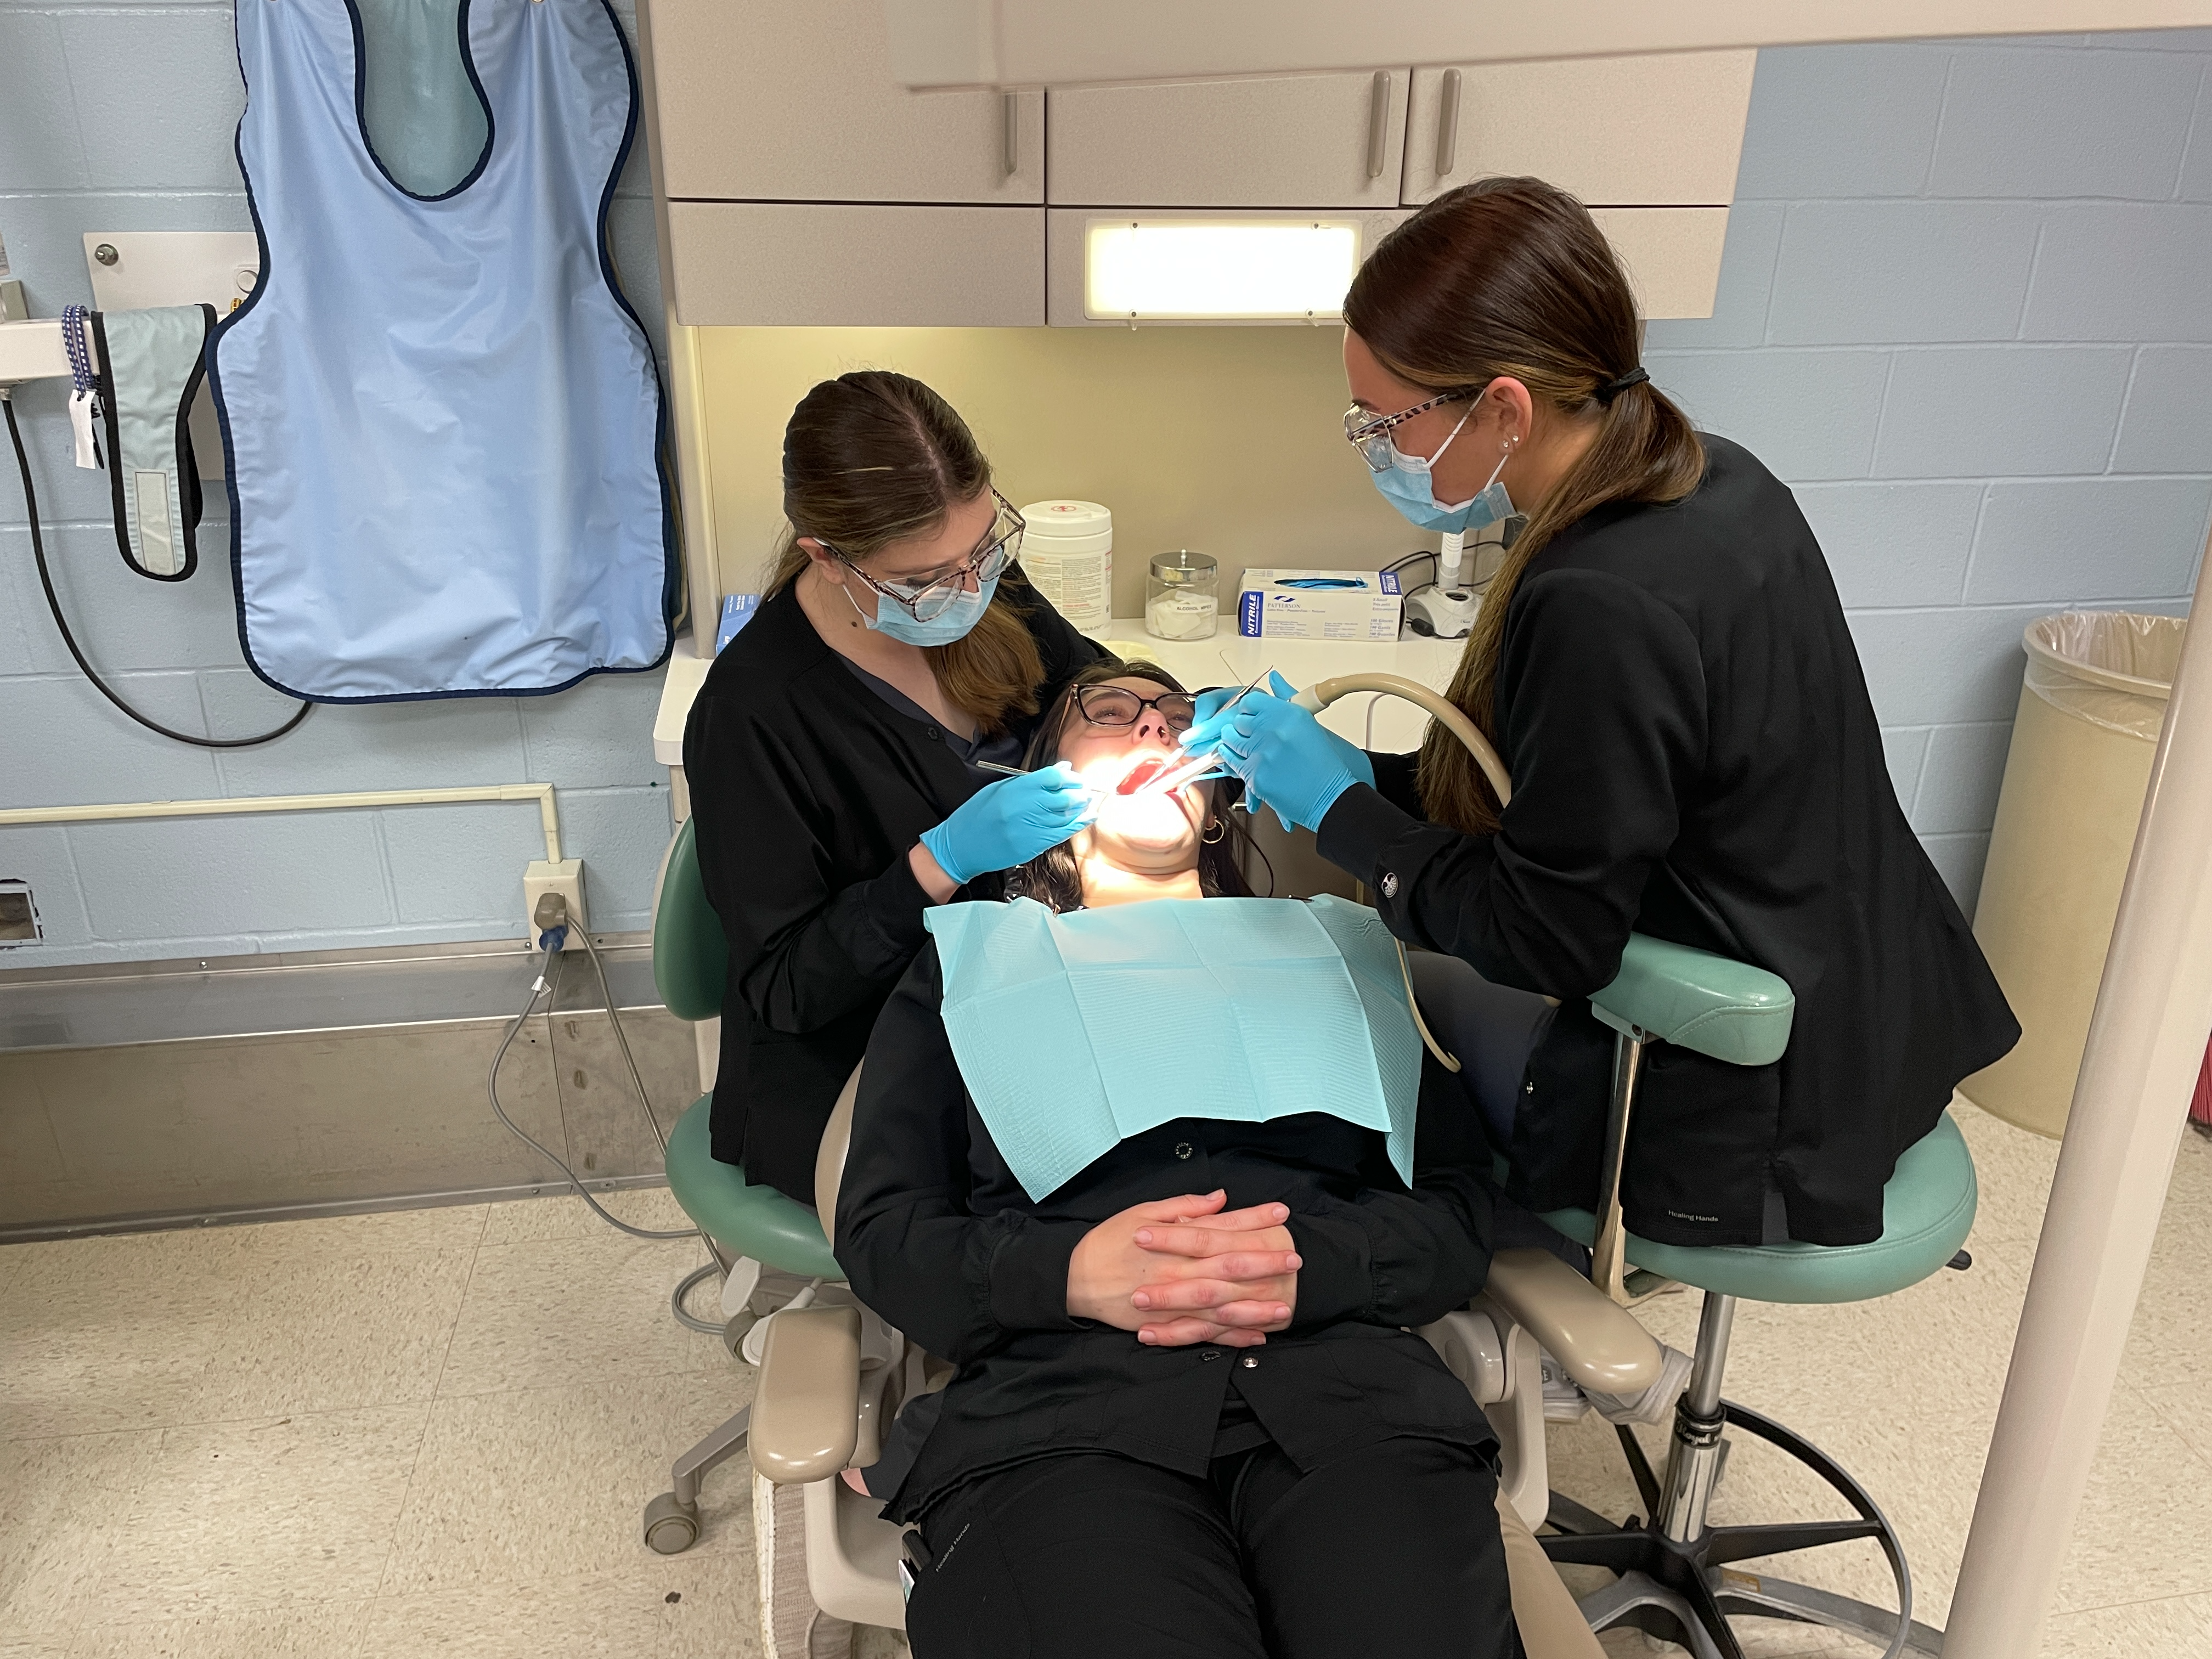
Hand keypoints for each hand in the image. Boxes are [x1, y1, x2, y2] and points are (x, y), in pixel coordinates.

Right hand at [917, 762, 1094, 887]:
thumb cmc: (977, 815)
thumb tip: (1061, 770)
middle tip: (1086, 789)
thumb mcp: (999, 789)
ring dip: (1082, 808)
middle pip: (1064, 797)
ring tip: (1089, 801)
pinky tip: (1086, 818)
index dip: (1069, 776)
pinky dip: (1077, 825)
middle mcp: (1024, 809)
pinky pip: (1061, 835)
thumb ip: (1031, 781)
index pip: (1052, 778)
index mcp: (1014, 790)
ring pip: (1066, 817)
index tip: (1075, 777)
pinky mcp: (1032, 847)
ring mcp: (1029, 830)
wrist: (960, 847)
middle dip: (1080, 791)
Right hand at [1067, 1191, 1298, 1349]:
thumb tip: (1219, 1199)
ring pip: (1222, 1306)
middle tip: (1295, 1260)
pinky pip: (1205, 1334)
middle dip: (1264, 1264)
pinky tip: (1256, 1337)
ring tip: (1285, 1307)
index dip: (1254, 1220)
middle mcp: (1178, 1272)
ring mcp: (1174, 1302)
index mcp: (1175, 1241)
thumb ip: (1183, 1207)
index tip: (1282, 1215)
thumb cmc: (1109, 1241)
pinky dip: (1231, 1337)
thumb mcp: (1142, 1213)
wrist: (1076, 1279)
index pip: (1223, 1228)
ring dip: (1255, 1307)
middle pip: (1229, 1267)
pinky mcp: (1167, 1325)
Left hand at [1180, 672, 1373, 832]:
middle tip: (1248, 732)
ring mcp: (1263, 755)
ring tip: (1242, 745)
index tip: (1252, 714)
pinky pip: (1233, 764)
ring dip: (1234, 742)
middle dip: (1242, 726)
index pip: (1253, 701)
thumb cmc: (1328, 765)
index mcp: (1291, 715)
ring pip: (1232, 740)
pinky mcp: (1256, 777)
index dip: (1250, 708)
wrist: (1334, 798)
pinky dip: (1234, 761)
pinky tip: (1242, 760)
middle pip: (1240, 720)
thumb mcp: (1311, 725)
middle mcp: (1275, 731)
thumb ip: (1289, 699)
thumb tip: (1274, 677)